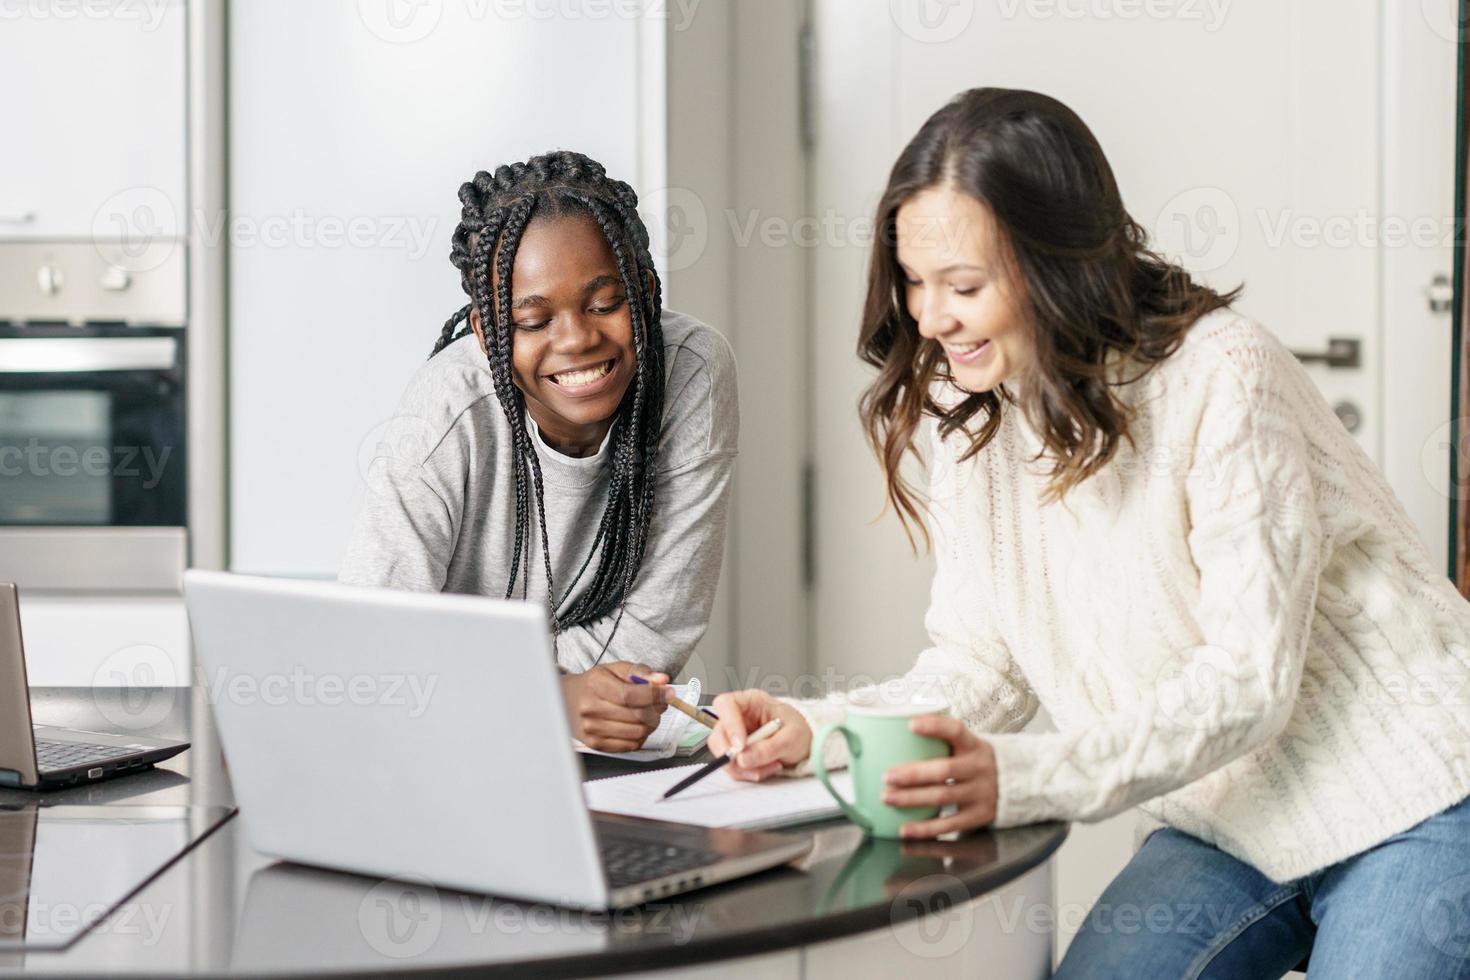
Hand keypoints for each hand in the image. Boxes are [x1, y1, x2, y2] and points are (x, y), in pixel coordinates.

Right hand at [561, 661, 670, 752]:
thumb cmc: (595, 684)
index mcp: (595, 685)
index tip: (668, 693)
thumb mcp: (615, 669)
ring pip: (638, 733)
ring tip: (649, 713)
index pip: (630, 695)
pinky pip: (631, 745)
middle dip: (657, 709)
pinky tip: (637, 725)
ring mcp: (592, 729)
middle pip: (637, 716)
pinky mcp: (596, 745)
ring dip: (651, 724)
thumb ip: (640, 672)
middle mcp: (590, 709)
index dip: (655, 695)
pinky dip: (641, 736)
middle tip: (661, 703)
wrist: (568, 700)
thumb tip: (662, 680)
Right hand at [707, 689, 811, 780]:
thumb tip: (743, 758)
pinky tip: (766, 768)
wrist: (806, 743)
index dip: (729, 725)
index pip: (726, 705)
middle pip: (718, 735)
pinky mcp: (736, 753)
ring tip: (769, 766)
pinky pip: (731, 767)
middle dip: (732, 755)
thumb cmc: (799, 731)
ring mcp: (734, 736)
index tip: (741, 746)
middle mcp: (738, 717)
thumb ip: (769, 747)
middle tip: (751, 765)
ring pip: (722, 754)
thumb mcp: (792, 737)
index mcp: (751, 701)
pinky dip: (747, 773)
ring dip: (743, 768)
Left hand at [882, 715, 996, 838]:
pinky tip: (904, 829)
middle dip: (913, 774)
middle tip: (887, 776)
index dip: (934, 726)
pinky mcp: (978, 816)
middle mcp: (979, 767)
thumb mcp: (966, 744)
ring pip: (943, 797)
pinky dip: (924, 828)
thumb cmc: (973, 760)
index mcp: (973, 744)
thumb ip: (939, 739)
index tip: (911, 724)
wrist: (1012, 784)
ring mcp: (980, 793)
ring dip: (911, 799)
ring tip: (887, 798)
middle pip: (944, 770)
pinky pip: (949, 824)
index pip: (956, 730)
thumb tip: (894, 730)